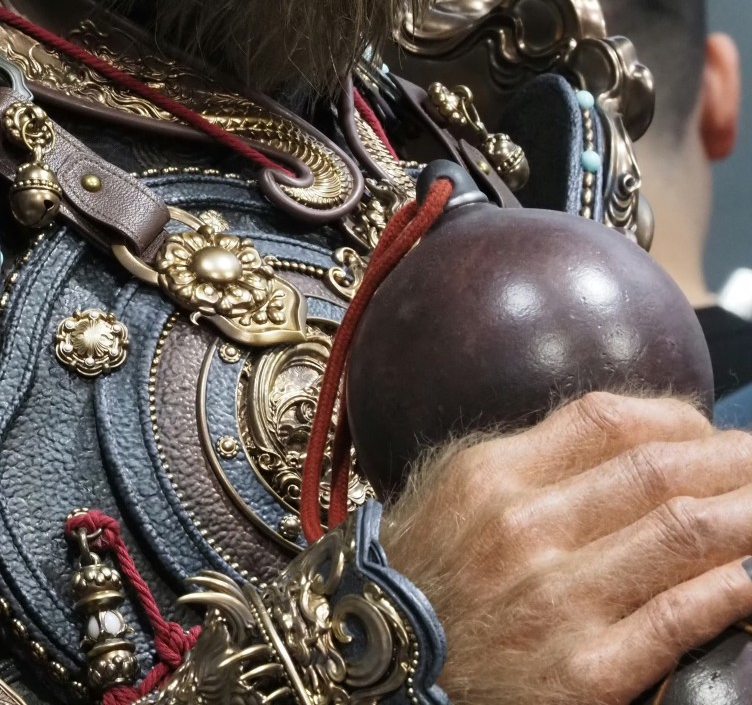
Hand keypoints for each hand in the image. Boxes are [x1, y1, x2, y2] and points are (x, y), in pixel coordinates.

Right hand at [379, 392, 751, 704]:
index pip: (606, 421)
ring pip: (679, 534)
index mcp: (493, 476)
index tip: (708, 430)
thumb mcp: (453, 494)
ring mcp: (558, 602)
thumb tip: (623, 433)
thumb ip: (527, 458)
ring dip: (745, 515)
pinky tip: (750, 578)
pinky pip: (675, 618)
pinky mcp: (586, 674)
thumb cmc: (424, 579)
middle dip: (728, 461)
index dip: (675, 419)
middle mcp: (525, 529)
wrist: (379, 671)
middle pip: (655, 472)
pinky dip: (727, 590)